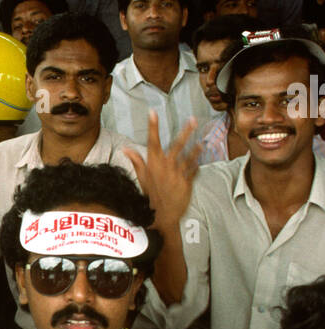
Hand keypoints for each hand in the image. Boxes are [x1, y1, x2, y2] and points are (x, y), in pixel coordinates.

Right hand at [123, 111, 199, 231]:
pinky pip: (194, 169)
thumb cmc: (150, 196)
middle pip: (176, 145)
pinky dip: (198, 161)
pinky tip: (203, 153)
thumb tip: (125, 148)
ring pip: (188, 156)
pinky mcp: (186, 182)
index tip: (153, 113)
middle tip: (192, 120)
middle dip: (185, 132)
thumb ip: (136, 161)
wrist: (161, 215)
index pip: (152, 141)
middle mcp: (165, 167)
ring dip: (196, 147)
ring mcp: (177, 174)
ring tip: (202, 139)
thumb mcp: (141, 178)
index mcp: (153, 164)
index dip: (152, 126)